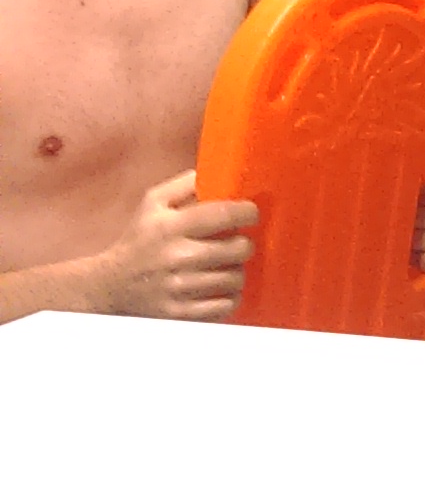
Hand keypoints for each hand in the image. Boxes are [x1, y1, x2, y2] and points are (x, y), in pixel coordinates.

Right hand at [97, 173, 255, 322]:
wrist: (110, 285)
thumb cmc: (138, 238)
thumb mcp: (152, 203)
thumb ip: (185, 185)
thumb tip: (219, 173)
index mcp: (170, 226)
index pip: (222, 215)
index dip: (247, 212)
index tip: (250, 213)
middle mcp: (176, 257)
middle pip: (238, 250)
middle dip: (244, 244)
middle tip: (237, 243)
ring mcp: (179, 289)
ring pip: (235, 279)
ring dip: (237, 270)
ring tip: (226, 265)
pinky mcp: (181, 314)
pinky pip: (226, 306)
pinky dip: (231, 297)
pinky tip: (221, 288)